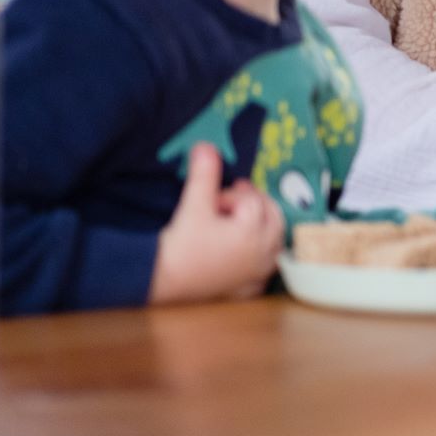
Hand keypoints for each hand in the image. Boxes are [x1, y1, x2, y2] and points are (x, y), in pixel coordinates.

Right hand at [150, 144, 284, 304]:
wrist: (162, 280)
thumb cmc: (181, 244)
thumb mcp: (194, 204)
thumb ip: (204, 174)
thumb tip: (206, 146)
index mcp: (254, 230)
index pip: (252, 201)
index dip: (232, 195)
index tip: (214, 198)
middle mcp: (263, 252)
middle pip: (274, 218)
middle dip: (256, 204)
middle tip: (236, 199)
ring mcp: (257, 273)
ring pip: (274, 243)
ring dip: (263, 228)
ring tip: (241, 221)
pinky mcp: (247, 289)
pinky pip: (264, 271)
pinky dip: (260, 258)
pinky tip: (245, 255)